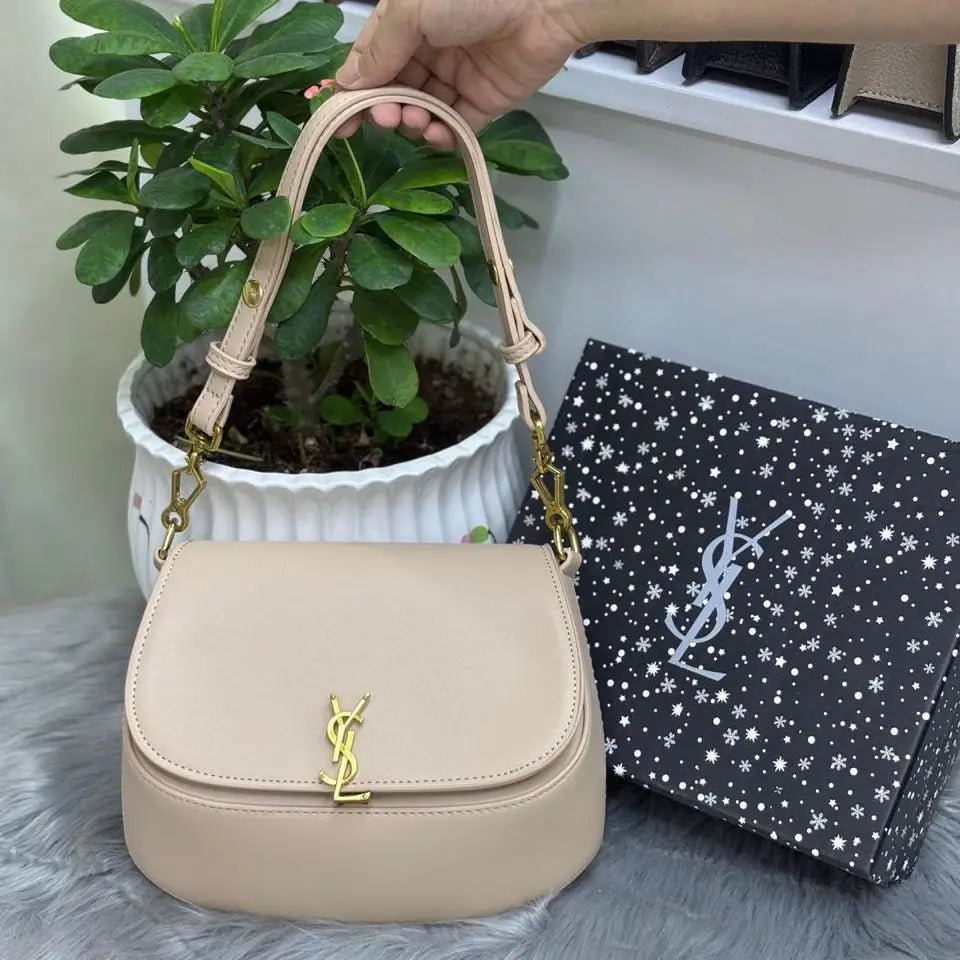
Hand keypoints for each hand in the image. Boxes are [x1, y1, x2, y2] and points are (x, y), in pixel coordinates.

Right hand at [333, 0, 582, 147]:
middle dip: (384, 110)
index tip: (341, 122)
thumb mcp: (412, 11)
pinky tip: (436, 134)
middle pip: (393, 91)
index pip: (369, 63)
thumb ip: (379, 49)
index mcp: (405, 22)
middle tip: (386, 118)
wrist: (543, 2)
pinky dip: (442, 135)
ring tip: (417, 119)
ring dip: (412, 122)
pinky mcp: (485, 99)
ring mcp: (456, 76)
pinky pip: (455, 126)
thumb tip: (347, 81)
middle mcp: (428, 49)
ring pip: (421, 111)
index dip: (353, 93)